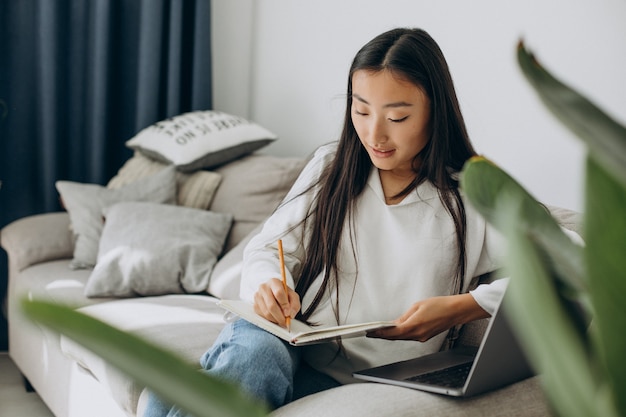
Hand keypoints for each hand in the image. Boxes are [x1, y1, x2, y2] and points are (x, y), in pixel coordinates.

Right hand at [253, 278, 300, 327]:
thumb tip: (290, 314)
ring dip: (276, 319)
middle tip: (285, 321)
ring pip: (267, 313)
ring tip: (281, 320)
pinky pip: (263, 316)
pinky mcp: (255, 305)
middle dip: (280, 316)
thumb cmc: (283, 294)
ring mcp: (257, 296)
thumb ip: (294, 304)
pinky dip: (270, 320)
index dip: (284, 305)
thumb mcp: (292, 296)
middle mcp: (264, 288)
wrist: (273, 293)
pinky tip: (275, 317)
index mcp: (274, 282)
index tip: (288, 313)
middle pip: (271, 305)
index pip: (279, 293)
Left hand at [368, 294, 489, 341]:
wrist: (456, 311)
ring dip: (391, 335)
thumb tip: (394, 324)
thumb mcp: (417, 306)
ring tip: (379, 331)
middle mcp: (418, 335)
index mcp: (415, 326)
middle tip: (371, 332)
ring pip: (402, 338)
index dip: (380, 334)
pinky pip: (409, 336)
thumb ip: (404, 316)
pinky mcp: (425, 337)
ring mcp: (422, 337)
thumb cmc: (439, 305)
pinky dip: (401, 334)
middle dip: (383, 335)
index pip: (393, 333)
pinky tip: (395, 330)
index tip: (370, 332)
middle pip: (396, 337)